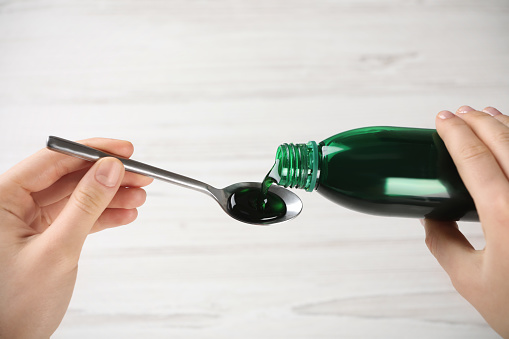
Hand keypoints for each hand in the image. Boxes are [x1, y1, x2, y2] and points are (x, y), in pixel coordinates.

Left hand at [0, 138, 152, 337]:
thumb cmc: (13, 306)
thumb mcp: (57, 250)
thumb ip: (86, 206)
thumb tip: (110, 169)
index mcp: (1, 199)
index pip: (52, 160)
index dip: (92, 151)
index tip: (125, 151)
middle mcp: (12, 204)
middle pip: (69, 176)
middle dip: (107, 176)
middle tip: (140, 175)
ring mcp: (28, 220)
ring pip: (77, 196)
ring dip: (110, 196)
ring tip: (140, 196)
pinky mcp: (43, 236)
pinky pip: (77, 216)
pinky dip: (102, 216)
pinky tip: (126, 214)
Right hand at [423, 106, 508, 337]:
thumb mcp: (470, 280)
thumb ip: (442, 243)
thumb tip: (431, 217)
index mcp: (506, 216)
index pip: (474, 158)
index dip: (454, 133)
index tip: (441, 120)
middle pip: (505, 141)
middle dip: (478, 120)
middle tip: (458, 113)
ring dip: (506, 124)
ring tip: (487, 115)